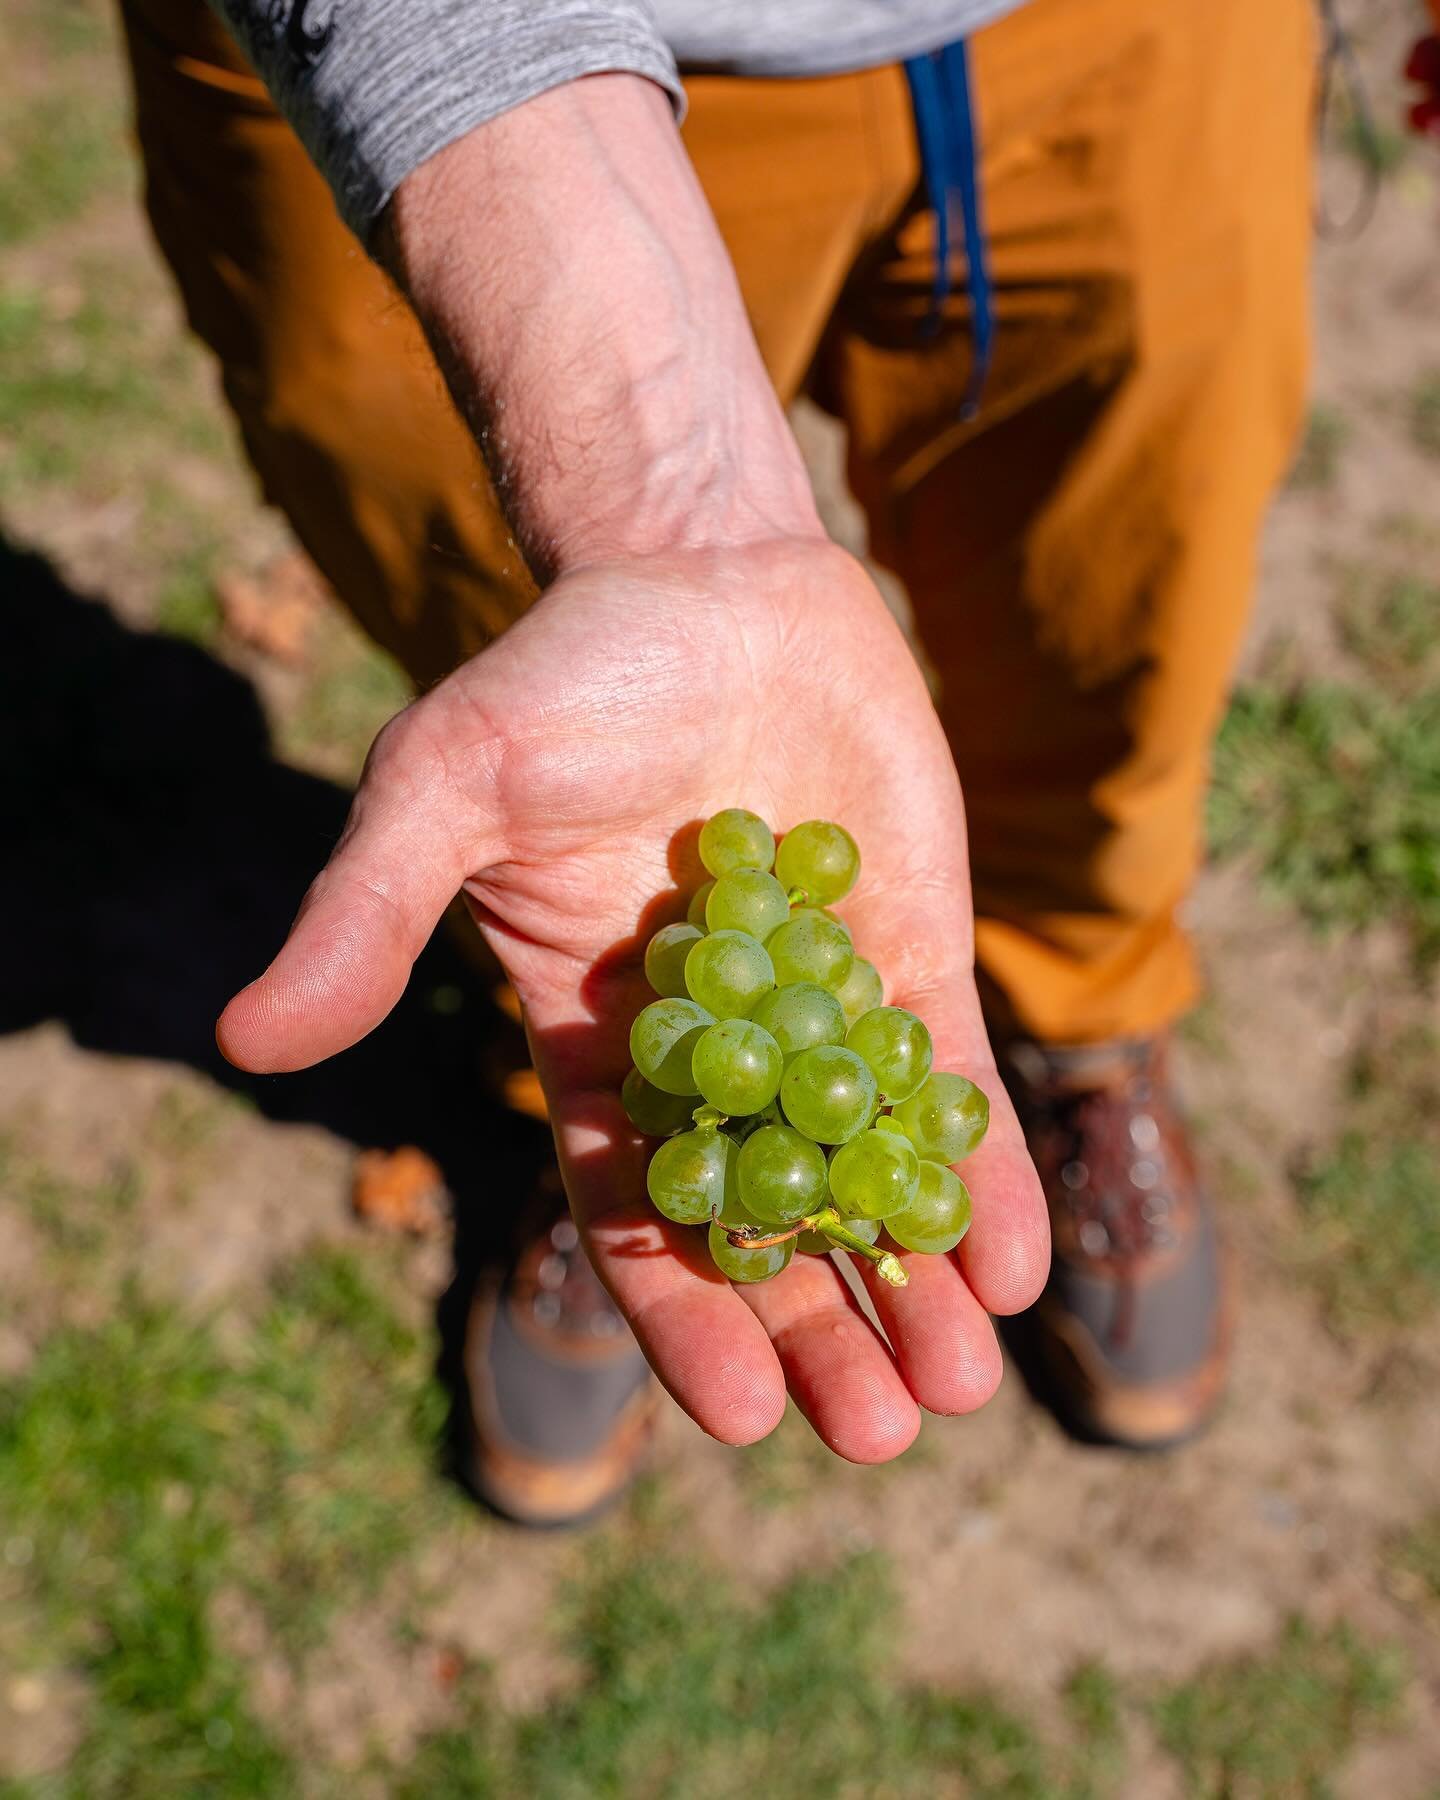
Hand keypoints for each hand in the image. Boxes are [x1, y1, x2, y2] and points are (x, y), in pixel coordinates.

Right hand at [218, 538, 1049, 1461]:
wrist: (706, 580)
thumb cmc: (564, 678)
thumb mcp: (446, 785)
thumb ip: (367, 913)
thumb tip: (241, 1041)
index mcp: (595, 1045)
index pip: (637, 1208)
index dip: (686, 1314)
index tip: (744, 1417)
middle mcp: (714, 1053)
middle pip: (769, 1221)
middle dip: (821, 1329)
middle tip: (883, 1429)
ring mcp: (823, 1011)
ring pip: (869, 1176)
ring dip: (915, 1281)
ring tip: (960, 1384)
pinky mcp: (910, 958)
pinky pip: (952, 1084)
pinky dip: (982, 1172)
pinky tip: (1016, 1262)